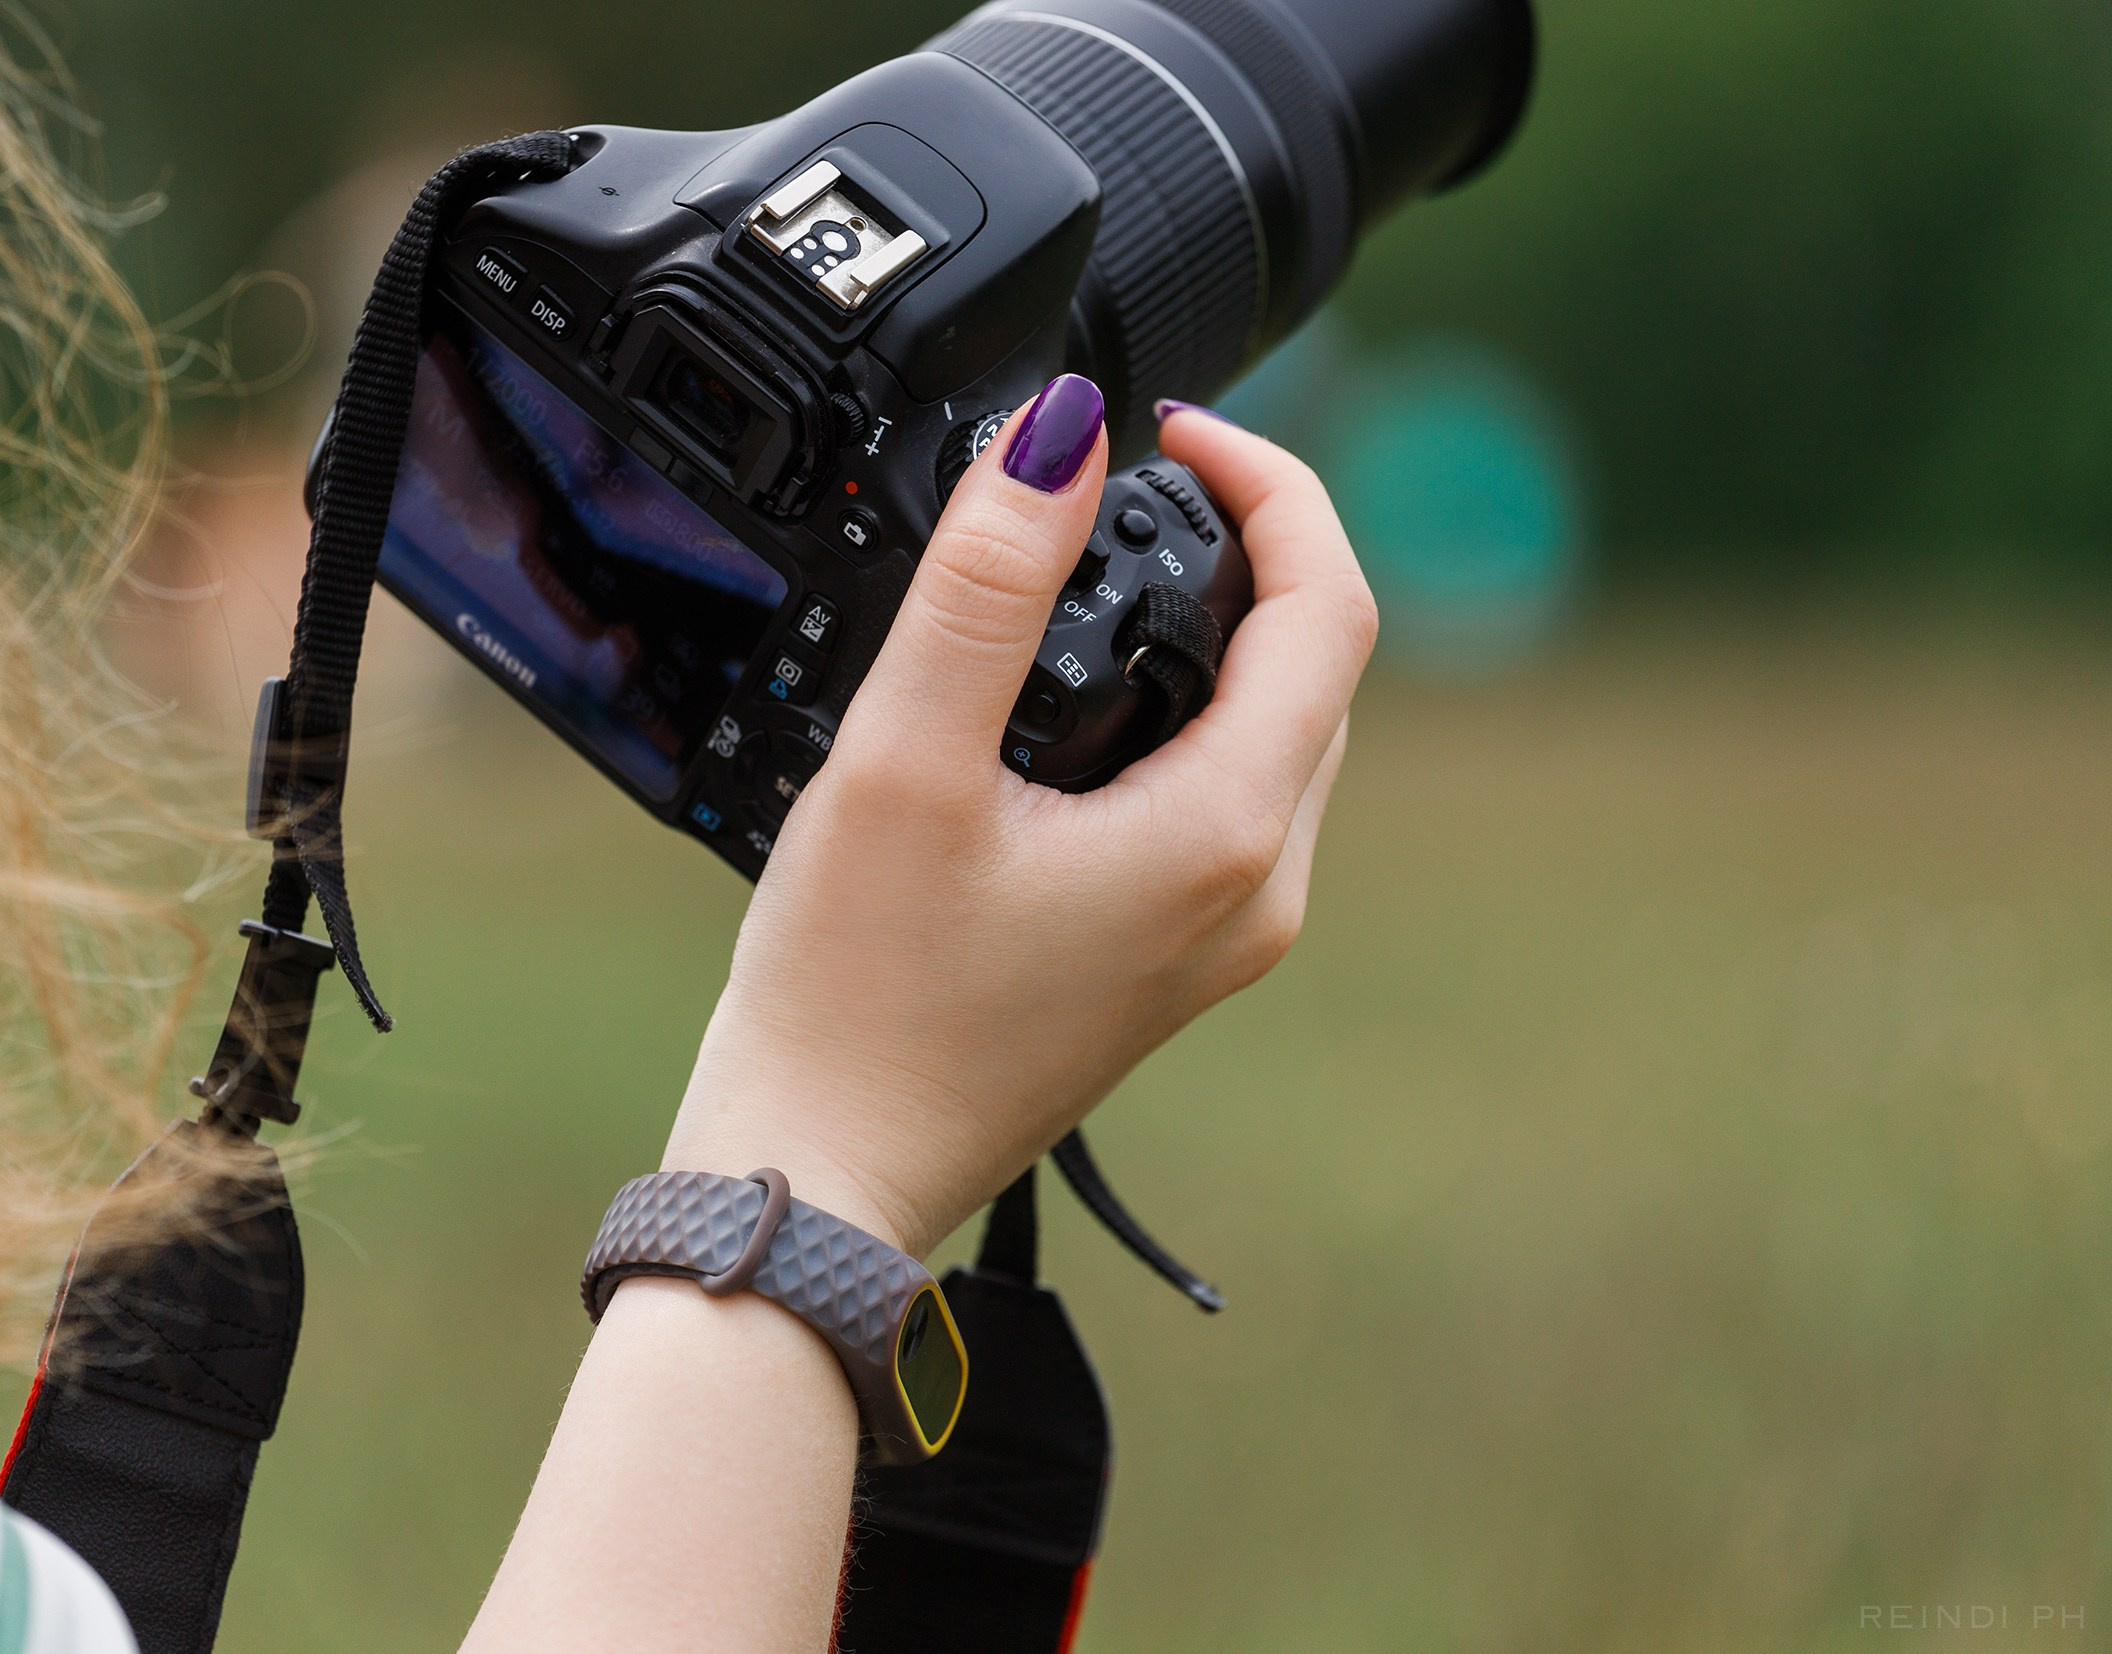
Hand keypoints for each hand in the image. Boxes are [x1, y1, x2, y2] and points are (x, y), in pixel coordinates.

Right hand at [664, 379, 1374, 1255]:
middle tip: (1131, 479)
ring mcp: (1221, 937)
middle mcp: (1257, 893)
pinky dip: (1178, 714)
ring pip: (1273, 734)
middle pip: (1315, 668)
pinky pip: (1223, 799)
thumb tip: (1061, 433)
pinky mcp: (1170, 959)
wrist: (824, 1176)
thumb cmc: (854, 1002)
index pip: (1329, 608)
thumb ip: (985, 586)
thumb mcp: (905, 763)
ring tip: (1098, 568)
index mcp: (1226, 836)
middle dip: (1249, 547)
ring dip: (1215, 631)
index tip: (1170, 431)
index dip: (1273, 485)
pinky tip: (1076, 699)